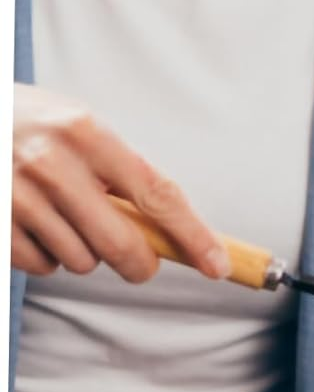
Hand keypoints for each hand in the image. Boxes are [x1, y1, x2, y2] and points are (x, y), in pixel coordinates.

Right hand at [12, 83, 229, 282]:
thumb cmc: (33, 126)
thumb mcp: (80, 128)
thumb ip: (121, 171)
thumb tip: (170, 227)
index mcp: (88, 133)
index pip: (158, 194)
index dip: (193, 236)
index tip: (215, 264)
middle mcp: (52, 163)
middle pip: (121, 243)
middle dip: (140, 264)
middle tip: (141, 265)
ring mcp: (17, 195)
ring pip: (81, 260)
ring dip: (85, 254)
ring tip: (65, 221)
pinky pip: (40, 266)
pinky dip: (47, 258)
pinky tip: (36, 228)